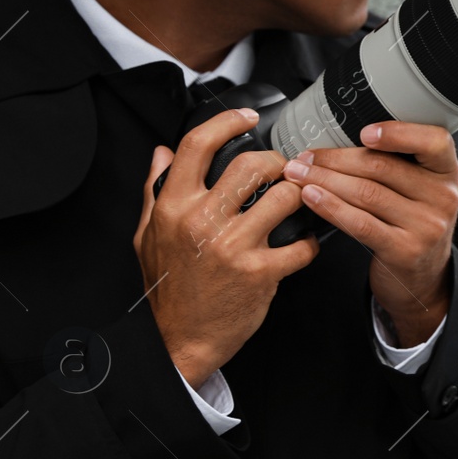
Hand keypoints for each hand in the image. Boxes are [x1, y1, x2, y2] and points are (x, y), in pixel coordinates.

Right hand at [134, 108, 320, 387]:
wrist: (179, 340)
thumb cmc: (168, 289)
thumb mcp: (147, 235)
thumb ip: (154, 190)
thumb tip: (160, 153)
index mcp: (174, 206)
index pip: (197, 145)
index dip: (226, 122)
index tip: (246, 118)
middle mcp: (203, 221)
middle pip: (252, 165)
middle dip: (277, 162)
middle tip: (285, 170)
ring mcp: (234, 246)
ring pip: (285, 197)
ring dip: (301, 195)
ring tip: (301, 201)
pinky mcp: (260, 273)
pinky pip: (302, 245)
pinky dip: (311, 242)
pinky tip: (305, 243)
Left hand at [279, 121, 457, 346]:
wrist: (424, 276)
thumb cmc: (413, 222)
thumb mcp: (421, 188)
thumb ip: (398, 162)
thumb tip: (339, 138)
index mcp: (447, 171)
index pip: (433, 141)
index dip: (397, 133)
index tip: (364, 132)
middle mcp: (442, 196)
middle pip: (383, 167)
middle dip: (336, 159)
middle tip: (305, 156)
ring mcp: (426, 225)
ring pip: (366, 193)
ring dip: (325, 181)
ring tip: (298, 174)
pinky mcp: (404, 250)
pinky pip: (360, 223)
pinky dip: (330, 207)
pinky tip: (310, 197)